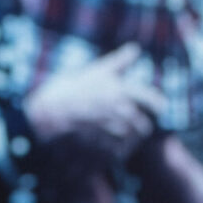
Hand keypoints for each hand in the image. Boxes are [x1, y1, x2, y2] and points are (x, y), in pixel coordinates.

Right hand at [25, 42, 167, 149]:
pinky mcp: (105, 149)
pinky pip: (119, 154)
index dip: (157, 106)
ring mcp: (114, 132)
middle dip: (141, 127)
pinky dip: (117, 152)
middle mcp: (123, 112)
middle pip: (145, 126)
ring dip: (130, 140)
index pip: (154, 101)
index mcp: (124, 91)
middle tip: (133, 127)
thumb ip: (120, 62)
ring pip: (133, 141)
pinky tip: (106, 147)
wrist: (46, 115)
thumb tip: (136, 48)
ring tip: (115, 137)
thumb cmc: (69, 90)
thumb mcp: (96, 71)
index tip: (157, 108)